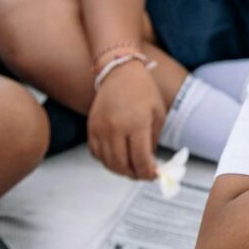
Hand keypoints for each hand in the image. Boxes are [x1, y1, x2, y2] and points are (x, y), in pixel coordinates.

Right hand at [87, 61, 163, 178]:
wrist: (120, 73)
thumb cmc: (143, 91)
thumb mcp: (158, 113)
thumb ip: (154, 140)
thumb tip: (151, 163)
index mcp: (136, 123)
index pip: (140, 159)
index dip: (147, 173)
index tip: (154, 175)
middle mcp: (115, 128)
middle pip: (121, 164)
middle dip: (134, 174)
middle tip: (143, 175)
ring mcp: (100, 128)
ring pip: (107, 162)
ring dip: (120, 170)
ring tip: (132, 168)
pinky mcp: (91, 128)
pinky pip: (96, 153)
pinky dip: (106, 160)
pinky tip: (118, 157)